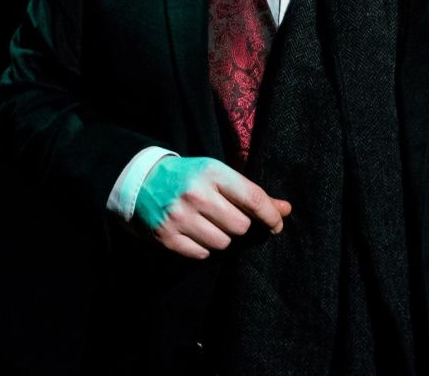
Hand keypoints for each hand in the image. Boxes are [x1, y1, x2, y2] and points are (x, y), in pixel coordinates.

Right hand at [132, 155, 291, 259]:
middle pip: (240, 226)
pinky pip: (201, 255)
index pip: (252, 198)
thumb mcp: (218, 175)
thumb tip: (285, 209)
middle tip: (227, 217)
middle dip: (239, 226)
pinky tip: (193, 233)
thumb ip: (251, 193)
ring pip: (222, 243)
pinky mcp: (166, 236)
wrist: (142, 181)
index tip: (276, 224)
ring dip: (221, 238)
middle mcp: (195, 193)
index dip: (270, 215)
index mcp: (211, 172)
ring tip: (208, 224)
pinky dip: (202, 248)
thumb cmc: (190, 178)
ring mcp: (179, 216)